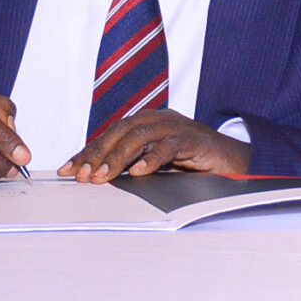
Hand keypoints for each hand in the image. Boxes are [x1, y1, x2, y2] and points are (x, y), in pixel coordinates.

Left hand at [64, 109, 252, 180]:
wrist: (233, 161)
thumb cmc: (192, 164)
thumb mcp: (156, 166)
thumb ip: (131, 166)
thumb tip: (97, 179)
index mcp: (146, 123)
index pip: (110, 135)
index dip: (87, 151)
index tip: (67, 170)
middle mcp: (157, 120)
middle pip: (120, 132)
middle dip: (97, 154)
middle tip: (81, 175)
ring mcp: (175, 127)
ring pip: (139, 137)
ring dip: (117, 158)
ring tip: (102, 176)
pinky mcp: (192, 139)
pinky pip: (169, 146)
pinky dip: (152, 159)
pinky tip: (140, 173)